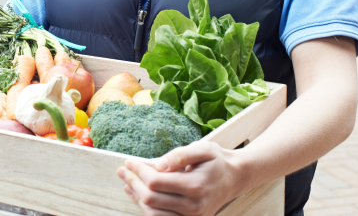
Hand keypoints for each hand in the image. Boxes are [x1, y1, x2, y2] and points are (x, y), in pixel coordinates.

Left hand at [117, 141, 247, 215]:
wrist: (235, 178)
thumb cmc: (216, 160)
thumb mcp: (202, 149)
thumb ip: (179, 155)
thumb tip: (157, 165)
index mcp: (195, 186)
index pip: (155, 182)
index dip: (137, 171)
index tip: (128, 161)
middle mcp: (194, 206)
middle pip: (151, 198)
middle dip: (133, 182)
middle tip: (122, 170)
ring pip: (153, 213)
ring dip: (137, 196)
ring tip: (127, 182)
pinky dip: (147, 208)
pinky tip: (138, 195)